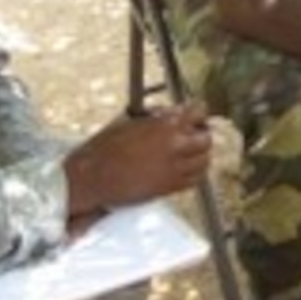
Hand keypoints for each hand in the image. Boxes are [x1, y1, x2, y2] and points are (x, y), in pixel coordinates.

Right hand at [65, 102, 211, 215]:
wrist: (94, 176)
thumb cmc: (106, 147)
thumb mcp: (131, 120)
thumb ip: (156, 117)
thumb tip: (171, 113)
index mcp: (165, 124)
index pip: (199, 112)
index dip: (198, 113)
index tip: (195, 114)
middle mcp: (175, 146)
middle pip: (206, 139)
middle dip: (201, 135)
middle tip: (193, 134)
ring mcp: (174, 168)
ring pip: (204, 161)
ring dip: (200, 155)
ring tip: (189, 153)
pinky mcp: (170, 187)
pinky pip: (195, 180)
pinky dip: (194, 173)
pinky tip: (183, 169)